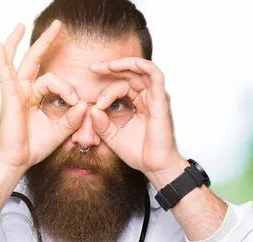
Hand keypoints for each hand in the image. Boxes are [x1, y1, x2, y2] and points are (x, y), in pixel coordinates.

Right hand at [0, 20, 86, 169]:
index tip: (76, 103)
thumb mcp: (61, 129)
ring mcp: (15, 92)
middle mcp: (24, 90)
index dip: (68, 89)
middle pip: (35, 59)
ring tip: (21, 25)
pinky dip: (2, 59)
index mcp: (36, 96)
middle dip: (46, 41)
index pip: (55, 80)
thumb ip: (73, 117)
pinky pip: (5, 75)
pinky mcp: (9, 97)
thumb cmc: (35, 146)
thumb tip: (84, 105)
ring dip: (19, 42)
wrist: (19, 160)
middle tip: (59, 25)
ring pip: (20, 62)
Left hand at [88, 58, 186, 179]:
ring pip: (141, 69)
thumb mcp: (112, 136)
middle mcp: (147, 97)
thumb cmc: (138, 152)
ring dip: (124, 64)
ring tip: (107, 66)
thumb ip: (100, 123)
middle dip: (110, 68)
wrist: (153, 166)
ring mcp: (155, 97)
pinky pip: (155, 75)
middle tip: (93, 68)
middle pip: (130, 73)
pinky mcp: (160, 99)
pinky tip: (128, 65)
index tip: (94, 101)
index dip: (105, 87)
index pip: (121, 85)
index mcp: (138, 103)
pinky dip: (142, 65)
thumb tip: (92, 108)